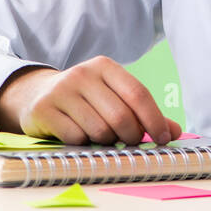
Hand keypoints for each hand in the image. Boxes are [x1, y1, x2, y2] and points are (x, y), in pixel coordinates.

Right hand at [0, 56, 181, 145]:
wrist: (35, 95)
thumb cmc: (85, 99)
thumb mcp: (112, 97)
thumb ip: (143, 112)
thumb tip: (174, 131)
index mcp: (104, 66)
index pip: (138, 94)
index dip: (154, 120)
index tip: (164, 139)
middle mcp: (82, 74)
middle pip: (121, 116)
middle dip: (131, 136)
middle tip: (130, 142)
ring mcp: (61, 91)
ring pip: (100, 130)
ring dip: (107, 141)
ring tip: (102, 136)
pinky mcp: (45, 110)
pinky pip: (76, 138)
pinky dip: (84, 144)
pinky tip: (80, 136)